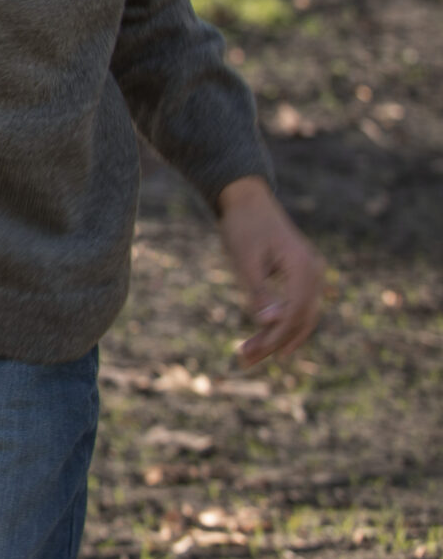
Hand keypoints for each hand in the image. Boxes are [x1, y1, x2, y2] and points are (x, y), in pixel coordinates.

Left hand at [215, 176, 324, 366]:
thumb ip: (259, 291)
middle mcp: (315, 273)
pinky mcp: (302, 275)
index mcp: (304, 268)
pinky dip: (283, 324)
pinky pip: (298, 306)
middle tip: (244, 360)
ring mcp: (312, 274)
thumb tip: (270, 323)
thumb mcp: (245, 259)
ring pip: (301, 316)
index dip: (273, 337)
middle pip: (300, 319)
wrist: (247, 198)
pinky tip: (265, 338)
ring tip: (249, 355)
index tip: (250, 354)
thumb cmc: (243, 226)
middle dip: (273, 343)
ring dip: (278, 337)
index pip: (294, 314)